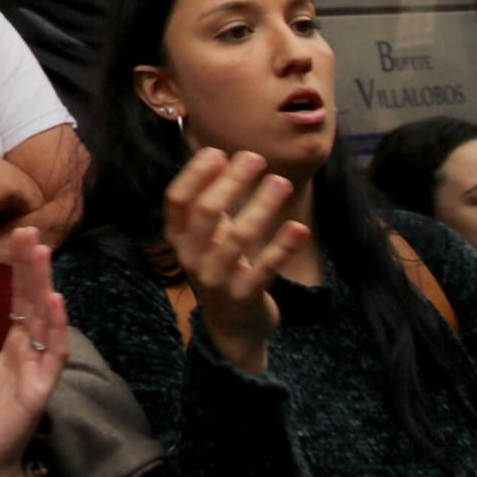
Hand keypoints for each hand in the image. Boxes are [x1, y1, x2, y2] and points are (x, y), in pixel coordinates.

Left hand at [0, 227, 68, 476]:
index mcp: (14, 343)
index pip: (21, 298)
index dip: (21, 268)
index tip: (20, 236)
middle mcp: (31, 351)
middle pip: (35, 301)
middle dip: (33, 268)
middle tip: (31, 232)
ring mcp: (39, 368)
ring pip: (47, 321)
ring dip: (45, 287)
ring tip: (41, 255)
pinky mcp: (41, 388)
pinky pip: (54, 355)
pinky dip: (57, 328)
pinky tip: (54, 302)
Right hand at [163, 148, 308, 374]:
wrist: (232, 324)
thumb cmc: (221, 265)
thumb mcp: (207, 236)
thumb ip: (210, 203)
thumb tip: (224, 157)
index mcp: (178, 237)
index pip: (177, 200)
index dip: (195, 174)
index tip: (219, 152)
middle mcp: (191, 256)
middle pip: (206, 212)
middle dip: (231, 182)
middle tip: (256, 158)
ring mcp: (216, 278)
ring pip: (238, 237)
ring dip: (261, 206)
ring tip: (281, 183)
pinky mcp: (244, 296)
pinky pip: (265, 268)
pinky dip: (282, 246)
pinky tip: (300, 227)